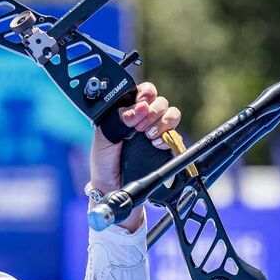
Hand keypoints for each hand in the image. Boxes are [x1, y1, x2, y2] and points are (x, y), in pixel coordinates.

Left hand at [89, 82, 181, 231]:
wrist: (111, 186)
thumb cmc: (104, 160)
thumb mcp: (103, 137)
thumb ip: (118, 119)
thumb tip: (138, 109)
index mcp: (128, 111)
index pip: (143, 93)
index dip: (145, 94)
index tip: (141, 104)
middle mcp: (144, 119)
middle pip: (160, 101)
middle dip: (153, 110)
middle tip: (140, 126)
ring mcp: (156, 132)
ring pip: (172, 114)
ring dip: (162, 121)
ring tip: (148, 135)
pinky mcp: (166, 146)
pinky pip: (175, 135)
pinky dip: (167, 137)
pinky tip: (155, 144)